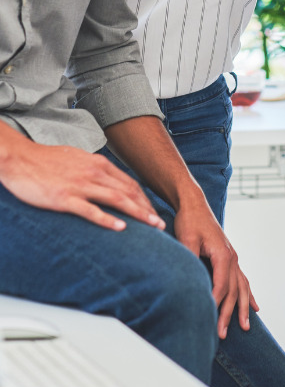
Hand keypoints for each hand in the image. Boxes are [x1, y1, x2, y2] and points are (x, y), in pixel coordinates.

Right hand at [0, 131, 164, 231]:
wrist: (20, 158)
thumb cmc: (47, 160)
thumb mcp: (78, 159)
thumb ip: (94, 170)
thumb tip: (108, 180)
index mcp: (98, 164)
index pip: (129, 183)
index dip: (144, 199)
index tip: (154, 212)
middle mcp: (94, 173)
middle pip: (129, 192)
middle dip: (148, 208)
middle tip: (161, 224)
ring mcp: (80, 185)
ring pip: (117, 199)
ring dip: (138, 213)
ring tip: (152, 226)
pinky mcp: (64, 198)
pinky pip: (90, 210)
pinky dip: (107, 219)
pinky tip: (121, 228)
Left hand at [173, 196, 258, 337]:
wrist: (194, 204)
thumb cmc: (190, 221)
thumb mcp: (186, 239)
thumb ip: (190, 259)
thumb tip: (189, 281)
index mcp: (223, 255)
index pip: (221, 286)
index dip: (215, 304)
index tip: (208, 320)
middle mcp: (232, 258)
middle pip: (233, 291)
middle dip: (229, 313)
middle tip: (222, 334)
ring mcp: (233, 258)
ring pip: (241, 287)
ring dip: (242, 308)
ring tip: (245, 327)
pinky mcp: (229, 257)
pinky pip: (242, 279)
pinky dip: (248, 294)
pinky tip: (254, 307)